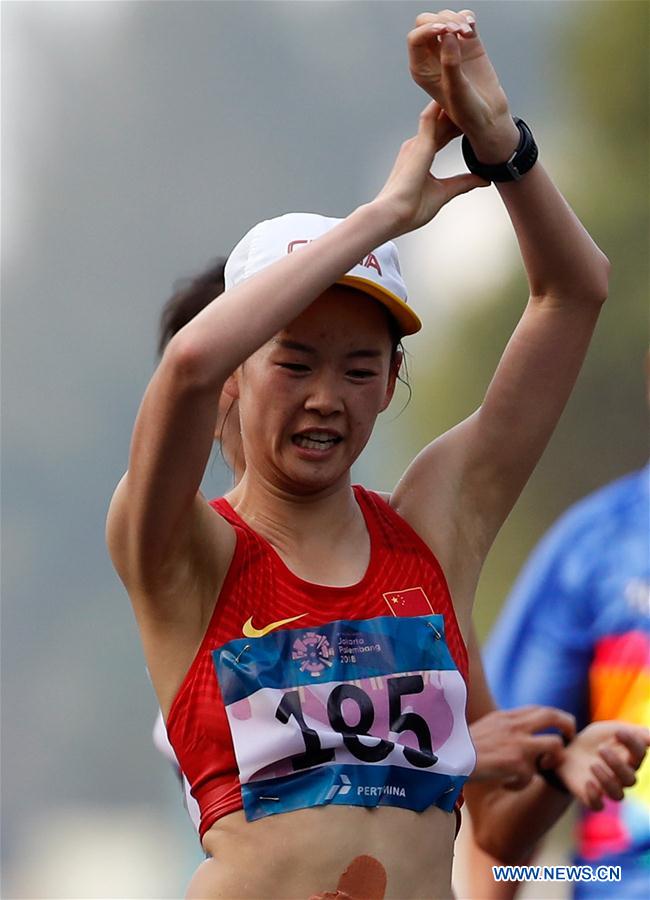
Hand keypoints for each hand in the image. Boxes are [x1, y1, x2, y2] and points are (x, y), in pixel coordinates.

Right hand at [374, 99, 486, 236]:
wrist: (393, 215)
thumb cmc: (411, 209)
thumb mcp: (444, 192)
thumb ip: (463, 183)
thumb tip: (483, 179)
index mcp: (419, 158)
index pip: (440, 136)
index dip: (454, 127)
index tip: (468, 118)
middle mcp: (415, 147)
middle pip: (439, 123)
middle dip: (454, 111)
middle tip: (471, 96)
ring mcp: (416, 144)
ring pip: (435, 115)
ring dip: (449, 102)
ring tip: (463, 84)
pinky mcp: (419, 144)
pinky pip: (431, 117)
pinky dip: (441, 105)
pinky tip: (452, 89)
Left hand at [407, 10, 518, 162]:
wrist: (489, 115)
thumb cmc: (467, 111)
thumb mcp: (456, 91)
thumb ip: (450, 64)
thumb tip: (447, 36)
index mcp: (422, 69)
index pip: (415, 39)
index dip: (427, 29)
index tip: (444, 30)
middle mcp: (433, 57)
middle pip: (427, 23)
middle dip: (442, 20)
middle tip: (457, 30)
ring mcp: (450, 48)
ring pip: (445, 18)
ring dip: (457, 19)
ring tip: (468, 33)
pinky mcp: (468, 44)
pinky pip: (463, 20)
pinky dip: (467, 18)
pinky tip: (471, 29)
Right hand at [469, 705, 575, 789]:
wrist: (446, 757)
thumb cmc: (459, 746)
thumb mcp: (483, 728)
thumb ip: (503, 728)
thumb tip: (519, 735)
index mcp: (506, 716)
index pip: (540, 709)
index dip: (555, 719)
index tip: (558, 731)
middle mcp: (515, 725)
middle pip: (555, 716)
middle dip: (568, 728)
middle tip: (567, 742)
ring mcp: (517, 743)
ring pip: (555, 745)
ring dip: (552, 761)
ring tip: (538, 770)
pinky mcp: (516, 763)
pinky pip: (531, 776)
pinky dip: (520, 785)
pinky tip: (506, 786)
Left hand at [555, 721, 649, 810]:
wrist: (569, 750)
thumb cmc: (596, 740)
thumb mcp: (612, 729)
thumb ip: (634, 732)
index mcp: (629, 759)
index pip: (639, 755)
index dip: (632, 744)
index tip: (618, 732)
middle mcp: (622, 777)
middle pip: (630, 780)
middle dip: (617, 764)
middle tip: (601, 749)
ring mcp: (606, 788)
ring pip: (617, 795)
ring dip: (607, 781)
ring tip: (593, 765)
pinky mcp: (590, 796)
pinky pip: (597, 806)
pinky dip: (594, 797)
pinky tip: (588, 782)